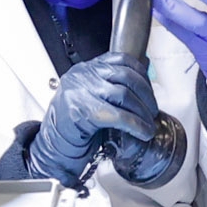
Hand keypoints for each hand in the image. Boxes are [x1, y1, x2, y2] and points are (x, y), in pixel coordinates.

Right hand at [30, 50, 184, 189]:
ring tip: (149, 123)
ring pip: (124, 94)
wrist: (53, 148)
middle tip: (153, 110)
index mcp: (85, 69)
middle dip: (146, 94)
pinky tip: (143, 132)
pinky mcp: (82, 111)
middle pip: (125, 76)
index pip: (120, 59)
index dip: (141, 74)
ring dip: (142, 111)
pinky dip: (135, 124)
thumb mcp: (92, 98)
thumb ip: (111, 87)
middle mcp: (82, 75)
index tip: (150, 90)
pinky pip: (118, 115)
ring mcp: (80, 92)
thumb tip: (144, 83)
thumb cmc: (74, 126)